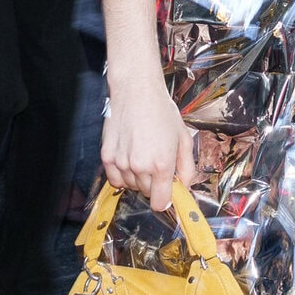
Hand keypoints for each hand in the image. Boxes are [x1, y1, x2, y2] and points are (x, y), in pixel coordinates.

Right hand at [101, 63, 195, 212]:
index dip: (165, 200)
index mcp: (162, 164)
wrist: (136, 92)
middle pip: (146, 193)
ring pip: (131, 186)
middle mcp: (140, 166)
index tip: (167, 194)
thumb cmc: (161, 111)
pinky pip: (115, 180)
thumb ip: (187, 167)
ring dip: (137, 178)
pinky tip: (129, 159)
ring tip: (142, 155)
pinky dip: (122, 175)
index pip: (160, 202)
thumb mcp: (184, 138)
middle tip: (156, 163)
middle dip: (153, 184)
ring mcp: (122, 162)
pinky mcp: (107, 157)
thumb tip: (185, 186)